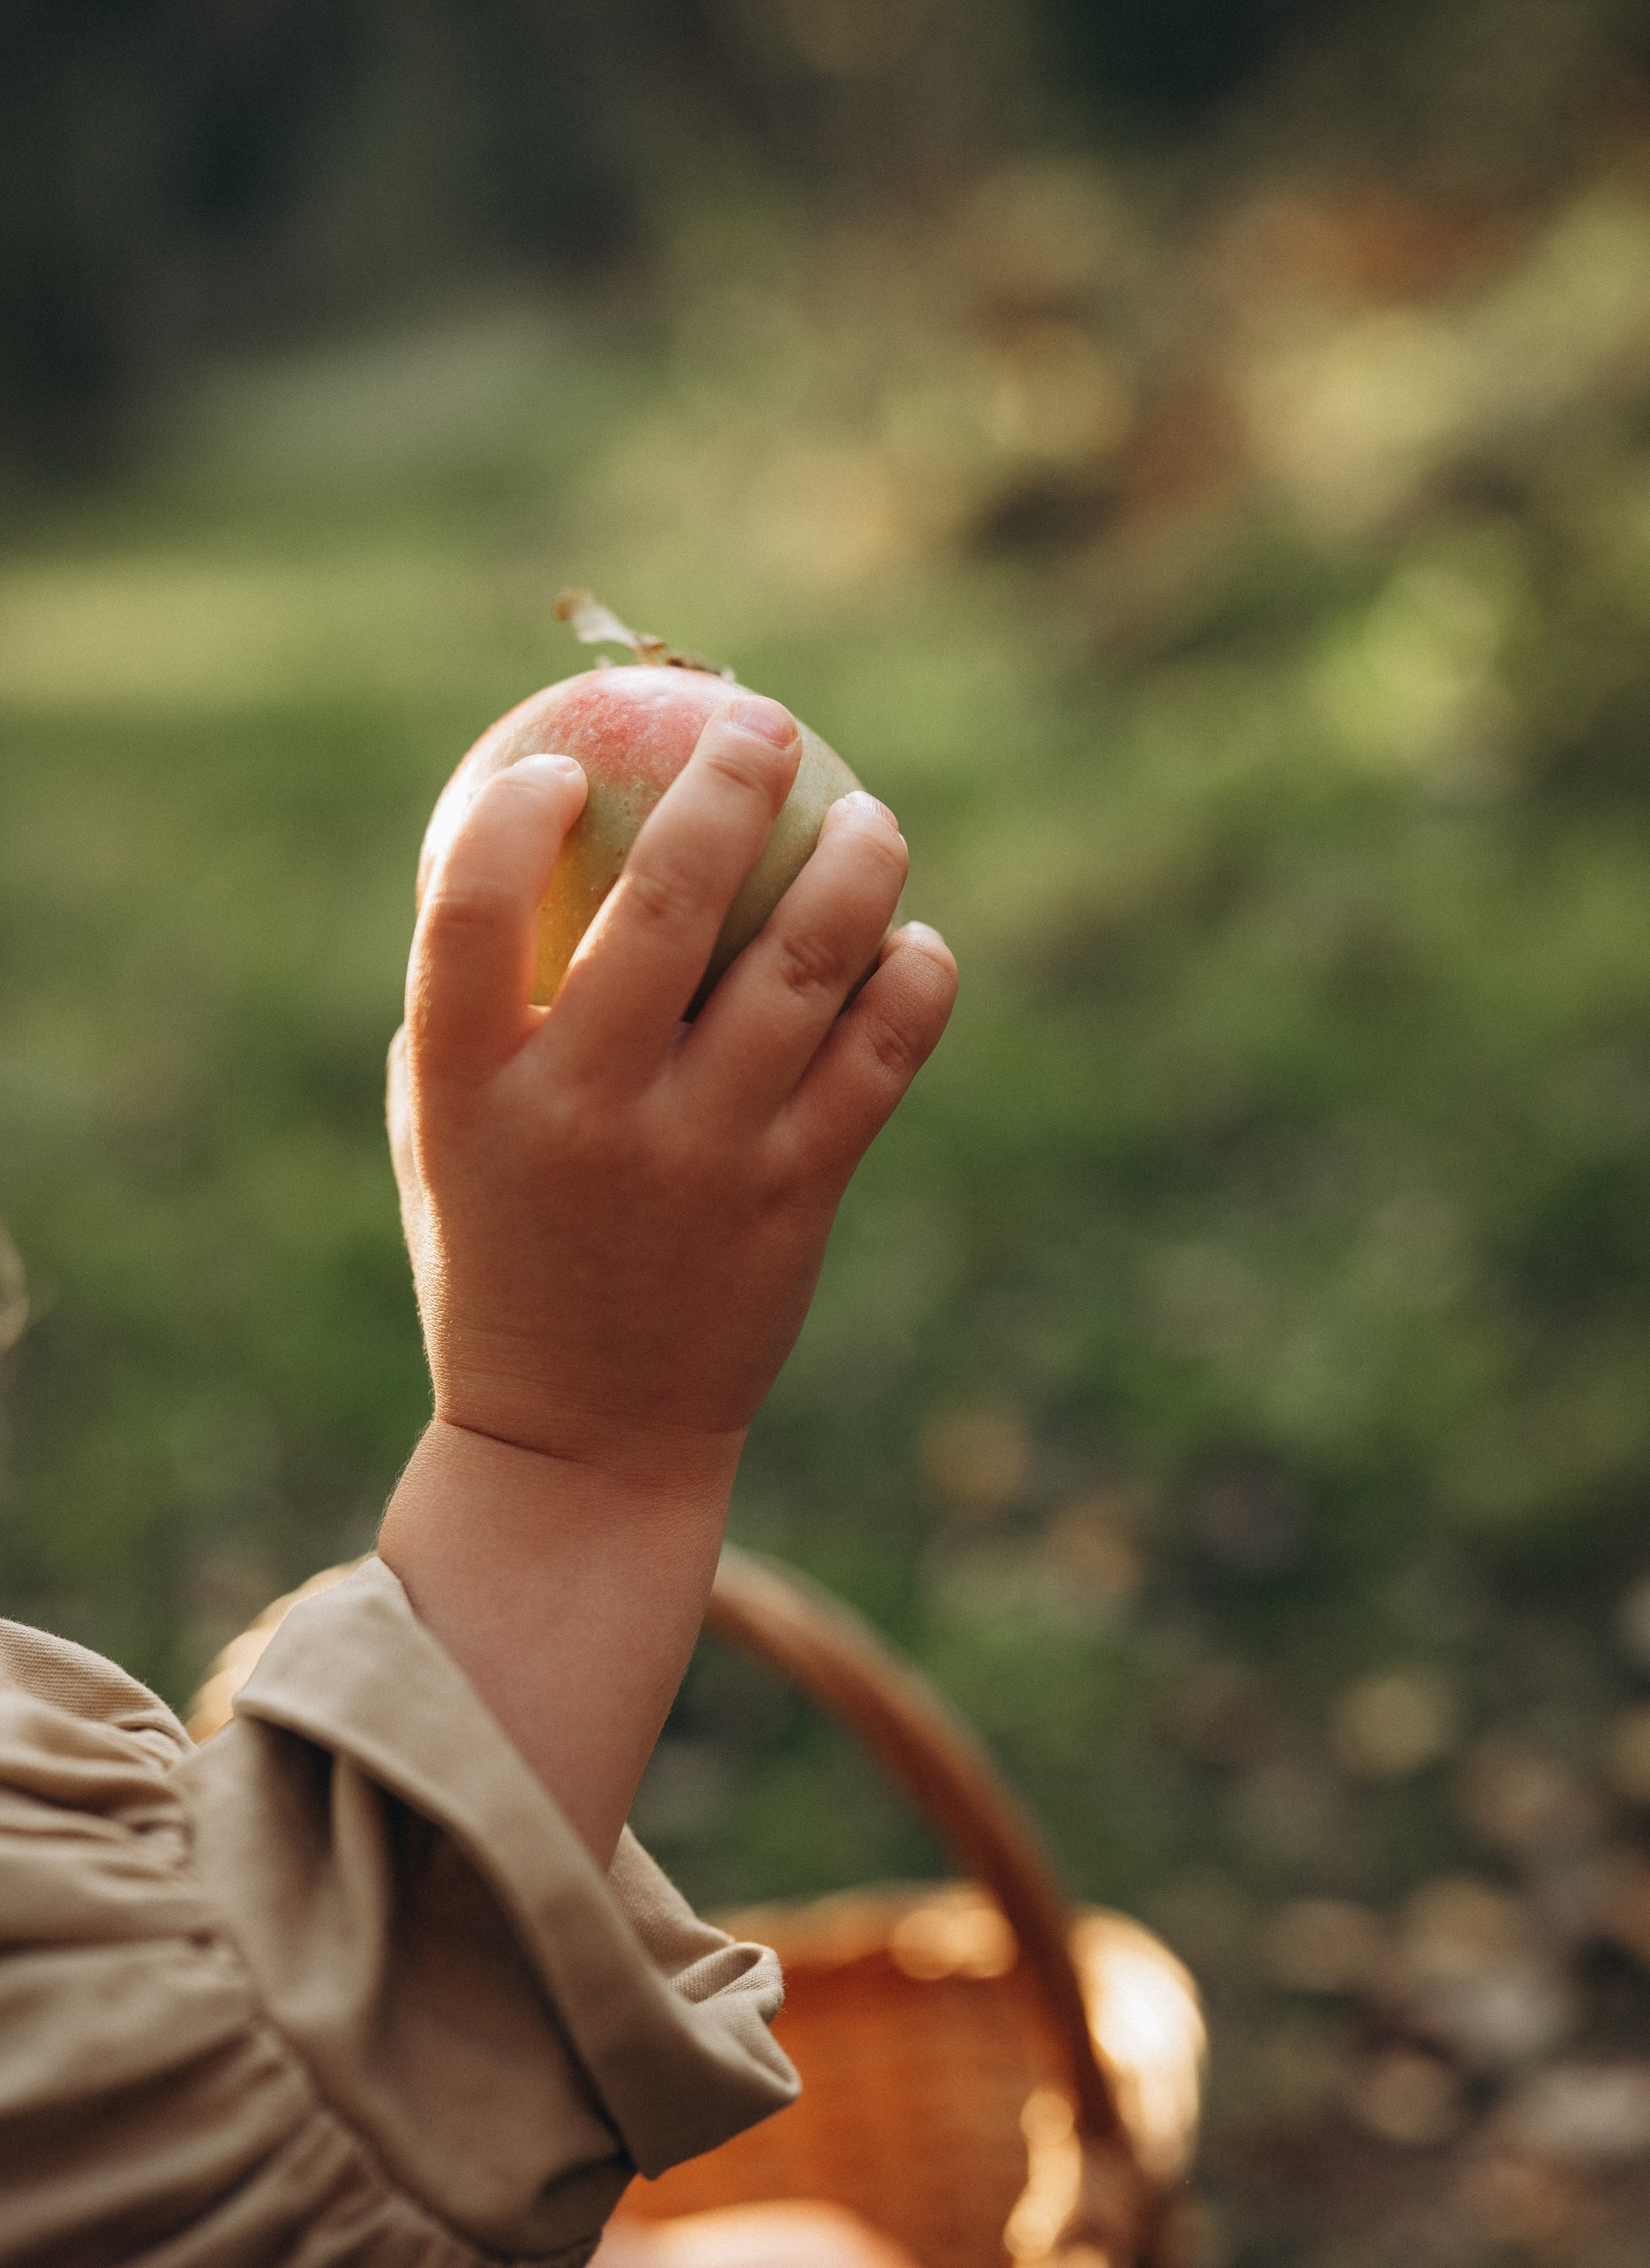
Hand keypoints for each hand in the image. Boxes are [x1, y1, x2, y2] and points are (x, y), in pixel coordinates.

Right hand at [379, 695, 954, 1857]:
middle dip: (727, 782)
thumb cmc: (504, 1262)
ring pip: (804, 965)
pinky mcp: (796, 1199)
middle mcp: (585, 1110)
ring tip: (872, 822)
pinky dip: (913, 984)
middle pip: (663, 903)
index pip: (472, 907)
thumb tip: (515, 855)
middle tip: (766, 724)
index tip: (566, 755)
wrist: (583, 1444)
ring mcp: (698, 1155)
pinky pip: (879, 1058)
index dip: (516, 811)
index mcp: (469, 1088)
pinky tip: (918, 946)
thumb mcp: (442, 1141)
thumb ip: (471, 1015)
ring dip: (855, 866)